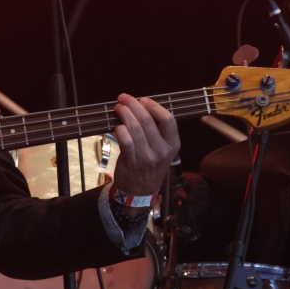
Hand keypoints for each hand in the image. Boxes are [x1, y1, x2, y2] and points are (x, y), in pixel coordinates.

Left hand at [111, 94, 180, 212]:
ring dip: (124, 114)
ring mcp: (147, 157)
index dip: (154, 106)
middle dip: (133, 105)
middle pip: (148, 120)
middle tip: (124, 98)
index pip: (168, 120)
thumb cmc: (150, 164)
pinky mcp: (132, 161)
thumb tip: (140, 105)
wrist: (140, 190)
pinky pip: (124, 140)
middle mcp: (162, 150)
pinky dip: (119, 129)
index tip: (142, 99)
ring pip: (134, 128)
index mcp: (173, 144)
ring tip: (118, 108)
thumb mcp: (162, 149)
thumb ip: (157, 130)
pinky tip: (117, 125)